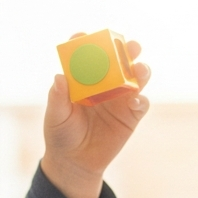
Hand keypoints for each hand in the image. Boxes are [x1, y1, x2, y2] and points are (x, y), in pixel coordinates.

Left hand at [40, 36, 151, 197]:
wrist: (75, 162)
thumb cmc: (61, 135)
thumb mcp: (56, 116)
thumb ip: (58, 98)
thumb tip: (59, 77)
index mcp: (84, 79)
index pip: (87, 56)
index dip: (86, 43)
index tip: (83, 36)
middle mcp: (105, 84)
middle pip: (118, 62)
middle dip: (125, 51)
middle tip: (130, 46)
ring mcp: (120, 99)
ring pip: (135, 79)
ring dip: (140, 71)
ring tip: (140, 69)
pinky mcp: (131, 116)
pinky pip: (141, 104)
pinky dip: (141, 100)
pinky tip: (135, 100)